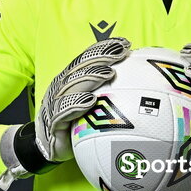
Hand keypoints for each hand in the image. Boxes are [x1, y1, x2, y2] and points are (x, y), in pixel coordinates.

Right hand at [35, 37, 131, 162]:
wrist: (49, 146)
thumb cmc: (75, 123)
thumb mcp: (93, 107)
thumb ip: (110, 94)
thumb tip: (142, 88)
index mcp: (71, 78)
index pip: (87, 58)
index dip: (104, 49)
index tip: (124, 43)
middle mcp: (61, 86)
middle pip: (80, 67)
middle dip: (101, 57)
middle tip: (120, 52)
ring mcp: (55, 103)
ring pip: (72, 85)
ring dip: (90, 77)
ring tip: (108, 72)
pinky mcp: (52, 121)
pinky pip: (62, 112)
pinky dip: (75, 104)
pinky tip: (90, 100)